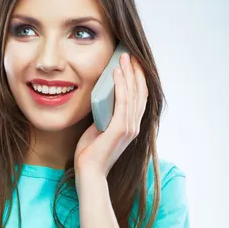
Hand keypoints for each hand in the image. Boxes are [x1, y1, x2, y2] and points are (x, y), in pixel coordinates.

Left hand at [74, 52, 148, 178]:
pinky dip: (120, 86)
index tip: (132, 62)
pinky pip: (122, 102)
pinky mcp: (120, 130)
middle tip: (129, 54)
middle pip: (140, 92)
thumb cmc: (90, 154)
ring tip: (123, 58)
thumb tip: (99, 99)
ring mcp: (129, 128)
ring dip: (128, 73)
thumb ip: (103, 115)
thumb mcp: (97, 129)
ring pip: (133, 94)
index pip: (139, 97)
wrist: (88, 173)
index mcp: (130, 126)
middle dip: (135, 71)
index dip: (138, 78)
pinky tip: (116, 73)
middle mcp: (134, 126)